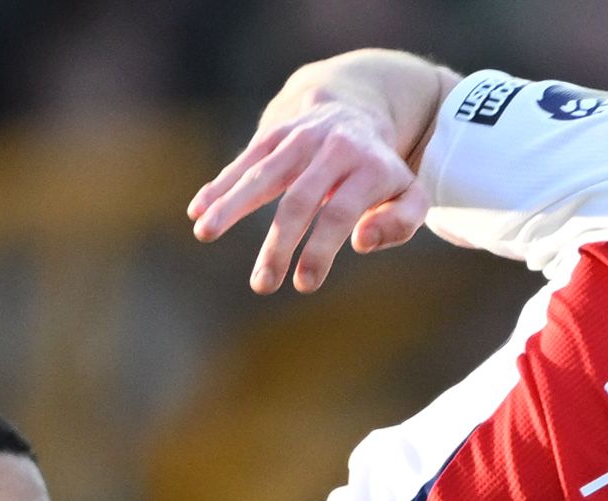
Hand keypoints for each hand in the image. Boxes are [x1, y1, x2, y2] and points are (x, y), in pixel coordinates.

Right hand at [188, 100, 430, 293]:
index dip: (321, 248)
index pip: (341, 212)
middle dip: (279, 244)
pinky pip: (245, 160)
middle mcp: (332, 148)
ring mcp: (299, 138)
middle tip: (261, 285)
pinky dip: (220, 184)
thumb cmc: (381, 172)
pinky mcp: (274, 135)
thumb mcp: (410, 195)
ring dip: (232, 204)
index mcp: (369, 168)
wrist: (356, 109)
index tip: (304, 284)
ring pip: (263, 174)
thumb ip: (400, 222)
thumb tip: (362, 241)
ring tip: (205, 233)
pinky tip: (197, 210)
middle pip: (300, 200)